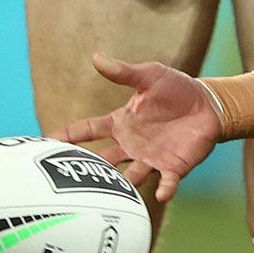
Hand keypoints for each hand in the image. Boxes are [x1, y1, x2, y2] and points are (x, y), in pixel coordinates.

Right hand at [51, 53, 221, 201]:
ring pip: (129, 178)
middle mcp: (131, 145)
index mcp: (121, 123)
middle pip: (102, 161)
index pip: (88, 130)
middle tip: (69, 180)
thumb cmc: (177, 89)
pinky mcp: (174, 167)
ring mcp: (151, 158)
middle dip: (87, 170)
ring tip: (111, 194)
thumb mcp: (150, 76)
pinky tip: (160, 195)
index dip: (68, 135)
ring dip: (121, 186)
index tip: (44, 142)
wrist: (209, 104)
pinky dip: (164, 189)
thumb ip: (124, 72)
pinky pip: (166, 182)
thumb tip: (96, 58)